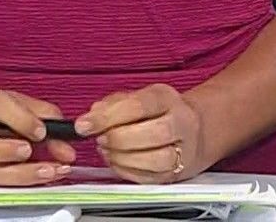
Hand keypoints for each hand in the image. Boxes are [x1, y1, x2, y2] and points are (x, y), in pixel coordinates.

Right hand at [0, 88, 76, 185]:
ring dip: (19, 174)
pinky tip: (43, 178)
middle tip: (29, 151)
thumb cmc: (9, 115)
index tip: (41, 131)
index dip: (18, 119)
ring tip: (48, 171)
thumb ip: (50, 121)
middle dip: (3, 149)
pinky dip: (22, 183)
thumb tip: (66, 149)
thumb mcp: (30, 107)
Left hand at [74, 83, 207, 183]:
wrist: (191, 130)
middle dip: (118, 139)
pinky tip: (117, 162)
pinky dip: (128, 172)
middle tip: (99, 140)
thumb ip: (112, 105)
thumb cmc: (158, 112)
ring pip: (157, 159)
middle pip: (154, 133)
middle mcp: (181, 122)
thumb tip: (91, 117)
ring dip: (124, 158)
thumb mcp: (136, 97)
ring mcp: (183, 150)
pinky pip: (152, 178)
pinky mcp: (177, 173)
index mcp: (167, 98)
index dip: (108, 117)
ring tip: (107, 151)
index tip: (84, 125)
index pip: (139, 105)